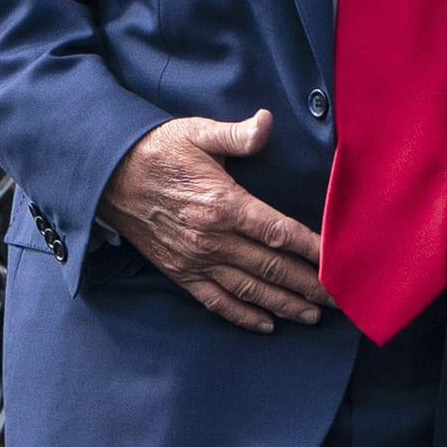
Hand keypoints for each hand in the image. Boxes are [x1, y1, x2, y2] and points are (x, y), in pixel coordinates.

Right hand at [100, 110, 330, 332]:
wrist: (108, 177)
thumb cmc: (158, 151)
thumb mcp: (197, 133)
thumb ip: (237, 134)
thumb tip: (267, 122)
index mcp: (223, 204)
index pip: (280, 232)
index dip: (312, 249)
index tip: (338, 261)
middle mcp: (213, 239)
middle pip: (272, 267)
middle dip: (309, 286)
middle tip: (339, 298)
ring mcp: (196, 260)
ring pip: (250, 290)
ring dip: (284, 305)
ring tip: (313, 315)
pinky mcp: (181, 273)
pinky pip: (216, 301)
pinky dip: (243, 315)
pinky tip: (267, 324)